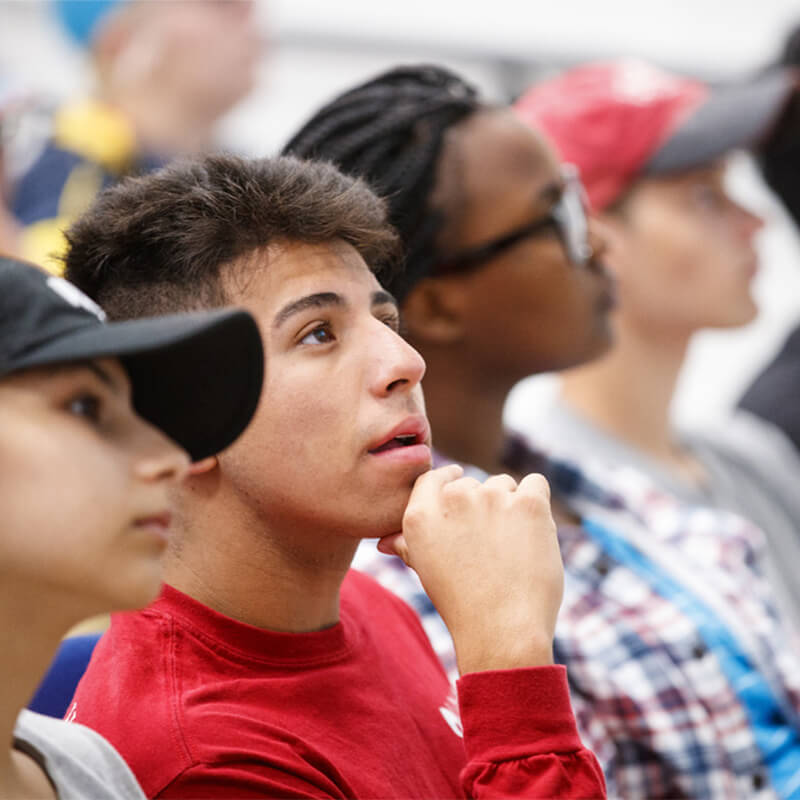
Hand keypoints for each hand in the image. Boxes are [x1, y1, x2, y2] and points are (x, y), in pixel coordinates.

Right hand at [378, 465, 562, 674]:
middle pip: (472, 483)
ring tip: (512, 547)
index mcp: (420, 514)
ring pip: (505, 484)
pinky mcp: (528, 503)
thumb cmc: (463, 604)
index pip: (433, 477)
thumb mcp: (426, 571)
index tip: (461, 495)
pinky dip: (538, 501)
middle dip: (483, 505)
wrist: (502, 631)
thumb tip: (385, 542)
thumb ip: (406, 545)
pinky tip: (534, 531)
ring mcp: (491, 497)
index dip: (448, 481)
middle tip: (491, 545)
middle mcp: (453, 499)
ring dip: (510, 505)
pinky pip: (536, 483)